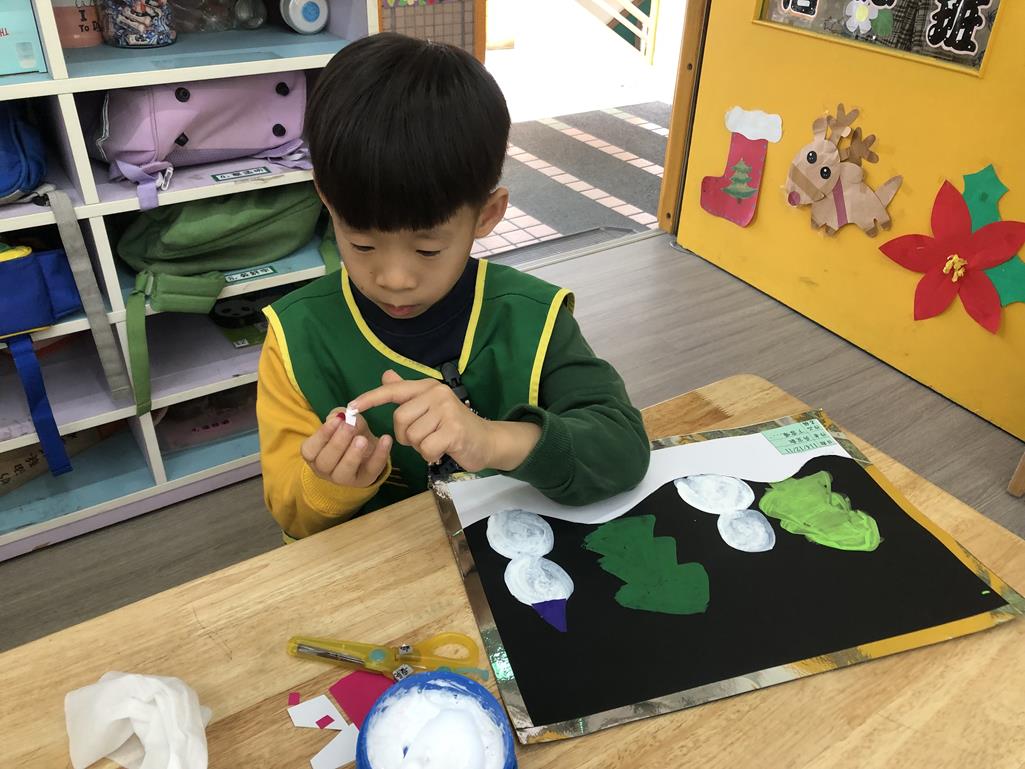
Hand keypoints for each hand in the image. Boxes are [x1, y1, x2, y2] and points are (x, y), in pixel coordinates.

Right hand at [300, 409, 391, 487]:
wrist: (366, 451)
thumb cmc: (348, 436)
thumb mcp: (344, 423)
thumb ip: (342, 418)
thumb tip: (341, 416)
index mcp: (314, 456)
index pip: (309, 450)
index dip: (322, 435)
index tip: (337, 420)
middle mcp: (324, 470)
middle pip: (325, 462)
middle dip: (337, 443)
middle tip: (350, 426)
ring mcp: (343, 478)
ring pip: (343, 472)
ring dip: (353, 455)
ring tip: (363, 439)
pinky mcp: (364, 480)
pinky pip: (371, 470)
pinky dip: (380, 455)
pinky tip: (386, 439)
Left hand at [350, 371, 540, 472]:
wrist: (487, 441)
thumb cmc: (454, 426)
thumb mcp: (429, 407)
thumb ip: (407, 393)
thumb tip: (386, 374)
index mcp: (428, 387)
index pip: (393, 390)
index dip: (370, 398)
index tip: (350, 407)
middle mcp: (437, 394)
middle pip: (399, 419)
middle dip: (406, 435)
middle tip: (424, 437)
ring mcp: (446, 411)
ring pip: (412, 436)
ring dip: (419, 446)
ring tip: (436, 442)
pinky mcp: (454, 430)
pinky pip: (425, 448)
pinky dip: (430, 455)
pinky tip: (443, 450)